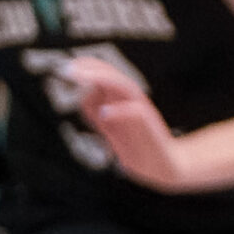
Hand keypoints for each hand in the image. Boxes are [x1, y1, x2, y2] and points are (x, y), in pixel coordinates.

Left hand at [65, 56, 195, 191]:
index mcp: (124, 100)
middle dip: (91, 70)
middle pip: (114, 77)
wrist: (166, 165)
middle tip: (68, 70)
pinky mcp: (151, 128)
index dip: (88, 68)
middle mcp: (133, 101)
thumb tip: (83, 97)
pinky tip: (104, 114)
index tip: (68, 67)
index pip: (107, 75)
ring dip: (103, 80)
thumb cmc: (138, 147)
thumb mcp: (112, 130)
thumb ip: (98, 115)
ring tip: (82, 79)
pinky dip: (121, 111)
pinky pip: (137, 113)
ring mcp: (143, 113)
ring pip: (125, 88)